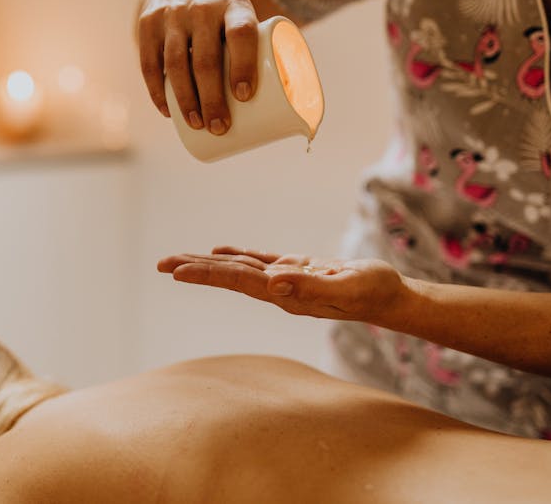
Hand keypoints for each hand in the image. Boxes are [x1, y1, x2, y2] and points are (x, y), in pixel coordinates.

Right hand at [136, 0, 258, 134]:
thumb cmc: (221, 14)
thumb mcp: (239, 15)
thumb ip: (254, 49)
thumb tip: (274, 104)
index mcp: (233, 4)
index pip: (240, 33)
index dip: (243, 65)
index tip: (245, 97)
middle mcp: (201, 7)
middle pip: (205, 59)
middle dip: (212, 99)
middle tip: (220, 127)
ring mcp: (171, 16)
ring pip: (176, 64)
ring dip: (186, 100)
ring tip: (197, 124)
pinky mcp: (148, 25)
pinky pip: (149, 63)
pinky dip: (157, 91)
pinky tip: (167, 111)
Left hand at [158, 246, 408, 323]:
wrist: (390, 298)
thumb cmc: (372, 292)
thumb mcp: (346, 287)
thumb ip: (311, 285)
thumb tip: (273, 282)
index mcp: (285, 294)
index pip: (237, 281)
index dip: (206, 275)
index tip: (176, 272)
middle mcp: (279, 289)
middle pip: (229, 276)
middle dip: (195, 269)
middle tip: (161, 264)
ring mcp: (285, 280)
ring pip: (239, 268)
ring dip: (208, 263)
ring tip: (178, 260)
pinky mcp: (295, 270)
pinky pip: (258, 262)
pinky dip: (236, 255)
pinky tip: (220, 252)